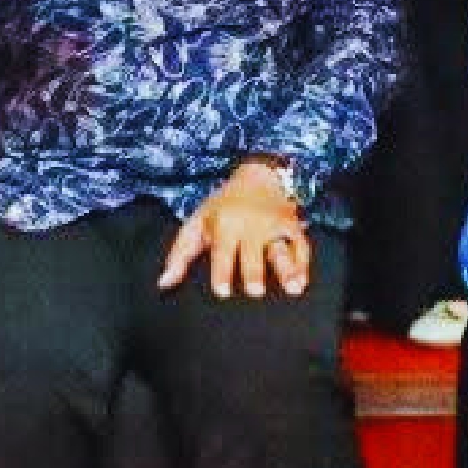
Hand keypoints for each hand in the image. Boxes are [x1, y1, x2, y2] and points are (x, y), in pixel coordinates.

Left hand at [158, 160, 311, 299]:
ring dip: (288, 268)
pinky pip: (301, 245)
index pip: (223, 250)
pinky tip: (302, 283)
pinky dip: (303, 264)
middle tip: (254, 291)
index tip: (222, 291)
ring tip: (293, 287)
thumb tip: (164, 283)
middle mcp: (250, 224)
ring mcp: (273, 225)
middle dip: (254, 270)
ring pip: (281, 248)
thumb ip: (180, 254)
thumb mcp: (197, 223)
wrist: (258, 176)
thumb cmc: (222, 206)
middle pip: (253, 251)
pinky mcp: (291, 226)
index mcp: (224, 224)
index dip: (222, 270)